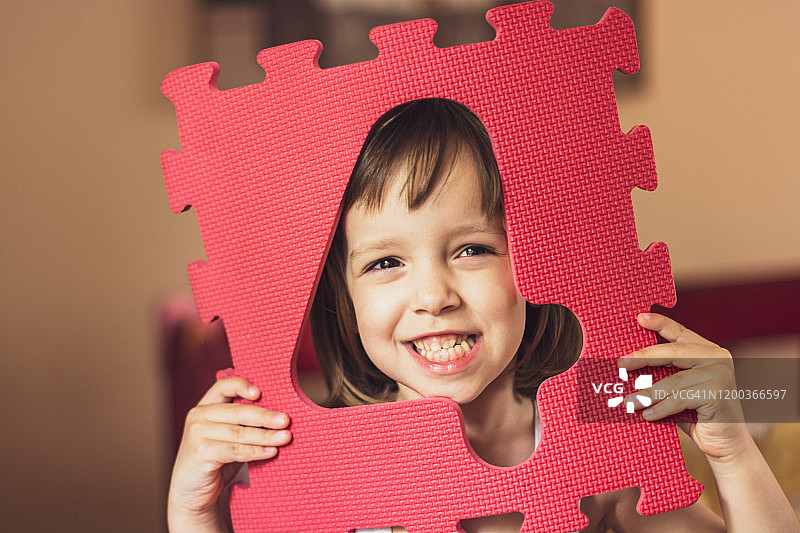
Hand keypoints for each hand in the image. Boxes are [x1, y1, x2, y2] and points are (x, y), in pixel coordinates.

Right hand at [167, 377, 291, 531]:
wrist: (194, 493)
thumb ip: (244, 424)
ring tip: (284, 438)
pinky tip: (271, 452)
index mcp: (206, 406)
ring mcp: (197, 434)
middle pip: (238, 411)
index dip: (242, 386)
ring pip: (239, 432)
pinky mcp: (200, 453)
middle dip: (265, 416)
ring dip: (265, 436)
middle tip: (285, 421)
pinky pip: (235, 450)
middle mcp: (198, 416)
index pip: (223, 386)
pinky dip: (255, 451)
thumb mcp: (229, 437)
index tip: (260, 393)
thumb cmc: (217, 461)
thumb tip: (279, 417)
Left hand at [619, 313, 750, 461]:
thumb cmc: (698, 415)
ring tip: (629, 402)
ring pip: (673, 380)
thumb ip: (665, 374)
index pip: (680, 333)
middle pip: (672, 352)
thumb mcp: (680, 389)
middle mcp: (718, 357)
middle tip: (621, 364)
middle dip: (644, 357)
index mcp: (708, 351)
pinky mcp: (718, 393)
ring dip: (647, 393)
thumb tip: (629, 368)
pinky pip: (680, 399)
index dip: (660, 323)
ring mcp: (720, 374)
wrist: (727, 443)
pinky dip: (661, 407)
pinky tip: (648, 414)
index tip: (639, 318)